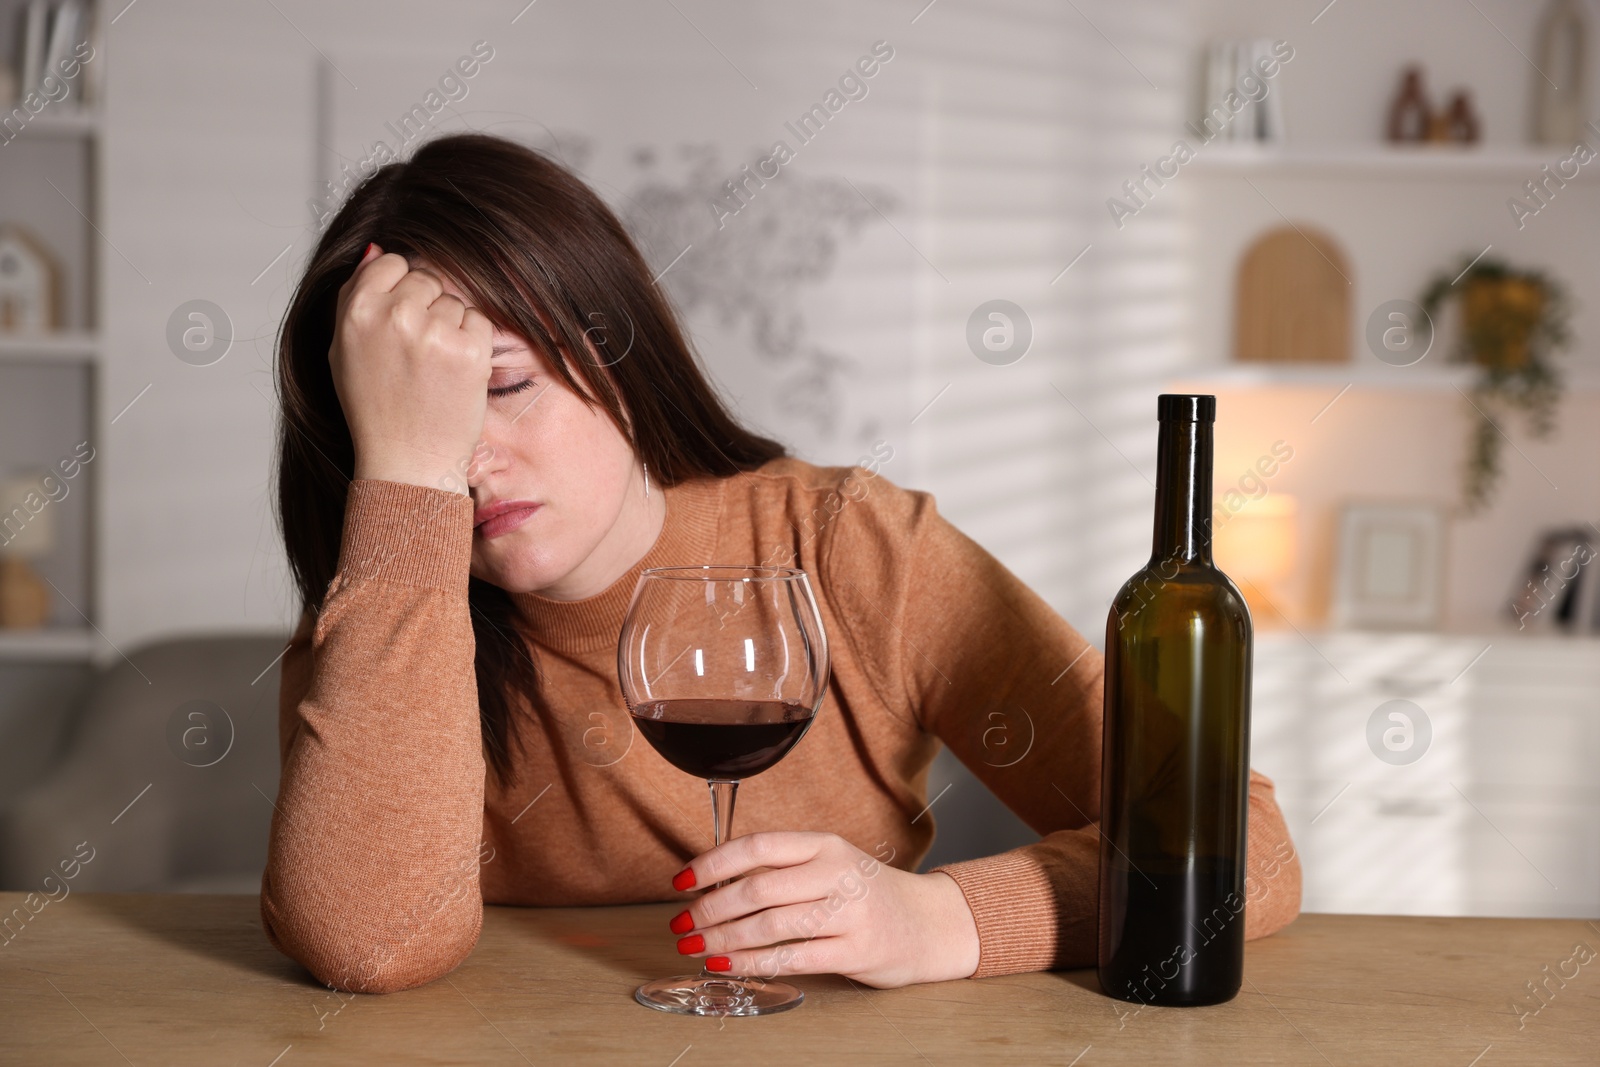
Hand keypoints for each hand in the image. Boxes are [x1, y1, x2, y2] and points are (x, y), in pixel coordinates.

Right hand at [329, 242, 493, 492]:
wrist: (407, 461)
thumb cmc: (374, 408)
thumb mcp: (343, 350)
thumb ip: (354, 296)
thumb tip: (377, 248)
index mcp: (357, 310)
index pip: (391, 263)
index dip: (398, 292)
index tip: (398, 324)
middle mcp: (394, 315)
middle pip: (425, 280)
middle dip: (425, 309)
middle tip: (415, 355)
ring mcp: (434, 331)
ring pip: (453, 301)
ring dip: (449, 328)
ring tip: (432, 369)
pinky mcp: (470, 349)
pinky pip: (478, 321)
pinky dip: (472, 344)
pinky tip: (454, 373)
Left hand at [668, 831, 979, 987]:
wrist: (927, 923)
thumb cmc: (865, 893)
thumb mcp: (828, 865)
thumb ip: (781, 869)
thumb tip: (711, 884)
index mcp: (824, 845)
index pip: (758, 847)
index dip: (712, 864)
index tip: (681, 880)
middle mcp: (837, 874)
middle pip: (758, 889)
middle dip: (709, 909)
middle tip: (682, 923)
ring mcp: (848, 913)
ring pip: (770, 926)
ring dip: (723, 939)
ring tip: (695, 946)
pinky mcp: (854, 951)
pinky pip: (791, 958)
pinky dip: (751, 963)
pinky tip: (726, 966)